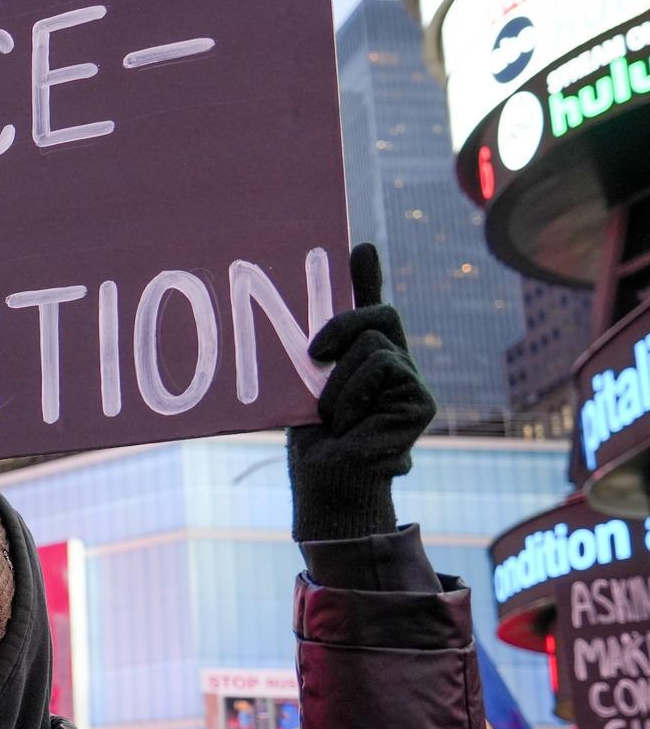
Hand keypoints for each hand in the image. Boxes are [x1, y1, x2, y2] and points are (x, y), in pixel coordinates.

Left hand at [285, 244, 436, 541]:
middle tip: (314, 353)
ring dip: (337, 380)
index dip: (367, 277)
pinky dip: (353, 392)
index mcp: (365, 360)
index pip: (371, 310)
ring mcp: (412, 382)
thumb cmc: (313, 439)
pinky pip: (383, 366)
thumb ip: (320, 348)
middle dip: (342, 324)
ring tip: (331, 415)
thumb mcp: (307, 382)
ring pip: (373, 343)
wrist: (326, 480)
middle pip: (379, 315)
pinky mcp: (422, 400)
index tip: (357, 247)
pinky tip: (349, 422)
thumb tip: (312, 320)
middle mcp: (395, 365)